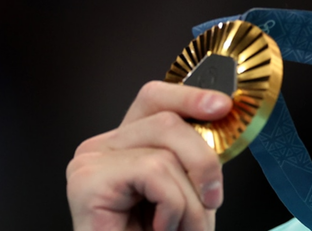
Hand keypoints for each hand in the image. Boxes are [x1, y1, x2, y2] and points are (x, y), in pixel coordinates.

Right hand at [67, 82, 232, 230]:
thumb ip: (198, 152)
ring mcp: (89, 161)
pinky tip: (158, 229)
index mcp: (125, 140)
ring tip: (178, 228)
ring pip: (166, 153)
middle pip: (168, 121)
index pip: (155, 97)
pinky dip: (171, 207)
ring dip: (188, 200)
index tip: (224, 106)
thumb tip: (223, 110)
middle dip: (203, 163)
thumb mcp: (190, 187)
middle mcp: (101, 145)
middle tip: (212, 201)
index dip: (190, 95)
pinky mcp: (87, 180)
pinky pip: (154, 172)